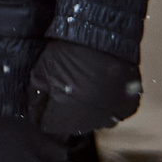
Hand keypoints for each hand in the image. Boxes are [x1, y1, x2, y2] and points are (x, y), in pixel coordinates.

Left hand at [26, 39, 143, 135]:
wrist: (103, 37)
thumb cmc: (68, 53)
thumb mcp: (41, 70)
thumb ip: (35, 94)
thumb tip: (33, 107)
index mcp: (67, 116)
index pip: (48, 124)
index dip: (42, 111)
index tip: (43, 99)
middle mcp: (91, 122)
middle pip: (72, 124)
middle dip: (65, 110)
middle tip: (64, 86)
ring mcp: (113, 116)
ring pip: (93, 119)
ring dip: (87, 108)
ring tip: (84, 84)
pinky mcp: (128, 107)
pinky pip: (113, 112)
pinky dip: (107, 103)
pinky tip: (101, 87)